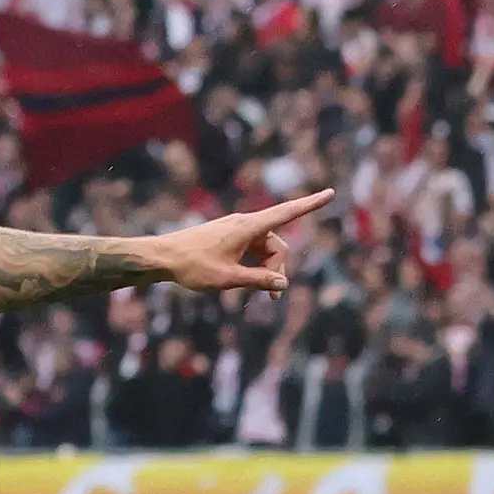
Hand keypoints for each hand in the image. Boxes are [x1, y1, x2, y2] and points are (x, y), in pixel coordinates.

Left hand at [146, 190, 333, 296]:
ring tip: (253, 294)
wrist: (162, 257)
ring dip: (265, 271)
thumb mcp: (228, 278)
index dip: (311, 205)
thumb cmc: (192, 266)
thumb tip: (283, 284)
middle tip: (271, 299)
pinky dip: (252, 266)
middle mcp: (245, 224)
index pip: (287, 213)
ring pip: (264, 250)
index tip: (331, 193)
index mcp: (248, 227)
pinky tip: (240, 282)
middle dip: (277, 270)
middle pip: (276, 245)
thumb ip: (258, 280)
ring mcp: (236, 230)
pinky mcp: (228, 237)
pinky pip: (250, 250)